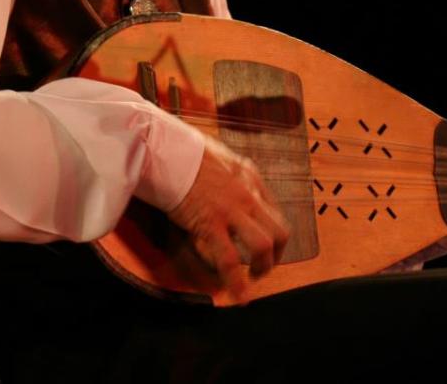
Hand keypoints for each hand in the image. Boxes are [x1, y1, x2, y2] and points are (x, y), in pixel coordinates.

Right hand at [167, 137, 289, 302]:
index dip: (273, 234)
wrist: (167, 149)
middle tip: (261, 267)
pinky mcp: (211, 223)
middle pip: (279, 231)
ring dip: (261, 268)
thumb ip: (230, 172)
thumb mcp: (221, 155)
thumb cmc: (186, 150)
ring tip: (251, 281)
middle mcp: (248, 193)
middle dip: (276, 255)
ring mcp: (232, 210)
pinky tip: (238, 297)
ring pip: (263, 246)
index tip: (266, 246)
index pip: (274, 211)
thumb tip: (228, 179)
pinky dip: (237, 283)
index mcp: (250, 177)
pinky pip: (230, 260)